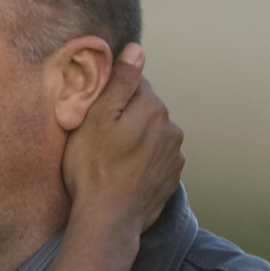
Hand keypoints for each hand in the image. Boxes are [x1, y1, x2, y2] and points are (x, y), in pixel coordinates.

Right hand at [63, 46, 184, 235]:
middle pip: (144, 110)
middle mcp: (171, 127)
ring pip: (151, 134)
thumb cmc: (94, 170)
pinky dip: (143, 162)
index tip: (97, 120)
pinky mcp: (172, 176)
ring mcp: (174, 154)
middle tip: (101, 143)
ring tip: (113, 162)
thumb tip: (137, 50)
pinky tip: (126, 174)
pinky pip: (156, 158)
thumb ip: (120, 81)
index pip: (133, 86)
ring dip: (136, 141)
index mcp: (154, 107)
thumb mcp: (96, 119)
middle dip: (126, 120)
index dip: (111, 100)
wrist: (108, 220)